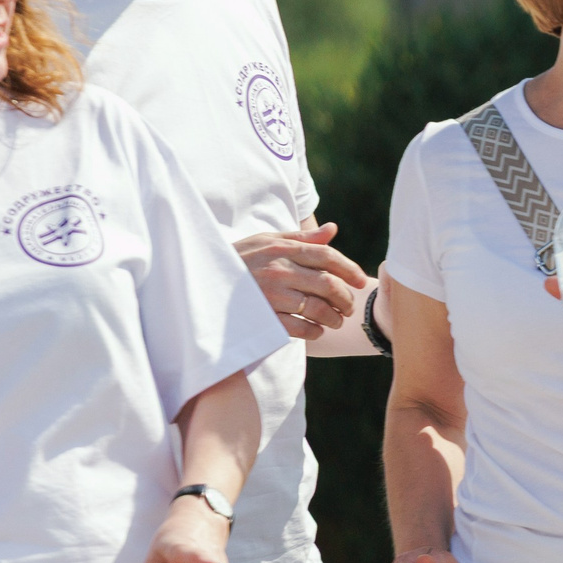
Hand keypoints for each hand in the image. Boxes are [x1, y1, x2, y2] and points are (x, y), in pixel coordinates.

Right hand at [236, 224, 367, 340]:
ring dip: (333, 318)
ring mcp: (270, 295)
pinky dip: (313, 332)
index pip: (326, 256)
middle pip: (327, 284)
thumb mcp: (266, 241)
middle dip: (345, 298)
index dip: (349, 269)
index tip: (361, 281)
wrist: (200, 280)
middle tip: (349, 307)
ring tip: (336, 321)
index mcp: (282, 249)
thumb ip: (301, 238)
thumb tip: (333, 230)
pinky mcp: (262, 317)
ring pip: (317, 308)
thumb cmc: (239, 258)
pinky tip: (317, 331)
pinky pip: (298, 328)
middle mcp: (279, 270)